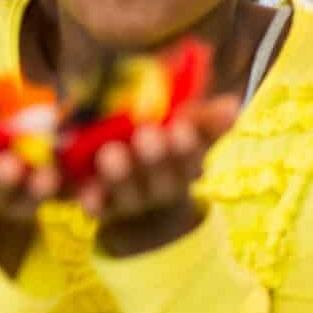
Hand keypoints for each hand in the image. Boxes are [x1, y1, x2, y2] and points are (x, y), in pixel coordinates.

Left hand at [82, 97, 237, 256]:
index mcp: (186, 169)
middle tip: (148, 134)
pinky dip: (89, 201)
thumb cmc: (166, 153)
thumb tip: (232, 104)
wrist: (143, 207)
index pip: (192, 160)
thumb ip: (205, 121)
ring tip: (112, 153)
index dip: (188, 147)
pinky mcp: (100, 208)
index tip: (180, 128)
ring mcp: (130, 201)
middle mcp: (161, 189)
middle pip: (162, 180)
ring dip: (121, 176)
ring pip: (128, 194)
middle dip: (156, 158)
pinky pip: (96, 208)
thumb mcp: (187, 135)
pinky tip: (80, 192)